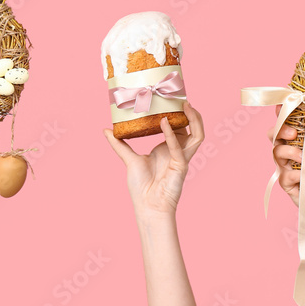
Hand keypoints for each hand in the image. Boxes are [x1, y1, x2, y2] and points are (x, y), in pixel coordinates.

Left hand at [104, 102, 204, 216]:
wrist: (146, 207)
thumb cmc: (141, 187)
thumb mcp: (129, 159)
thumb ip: (119, 144)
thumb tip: (106, 130)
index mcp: (170, 148)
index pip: (181, 127)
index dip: (180, 113)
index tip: (173, 98)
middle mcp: (179, 151)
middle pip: (195, 129)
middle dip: (193, 114)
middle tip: (182, 99)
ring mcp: (182, 159)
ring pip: (198, 136)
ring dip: (194, 120)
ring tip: (185, 105)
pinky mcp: (181, 166)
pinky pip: (179, 148)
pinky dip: (171, 135)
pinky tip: (164, 123)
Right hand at [268, 105, 304, 210]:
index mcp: (292, 140)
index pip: (283, 124)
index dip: (280, 114)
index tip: (280, 106)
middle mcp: (284, 151)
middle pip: (272, 135)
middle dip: (281, 130)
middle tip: (294, 133)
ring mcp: (282, 167)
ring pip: (277, 153)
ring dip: (292, 153)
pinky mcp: (285, 183)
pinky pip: (287, 175)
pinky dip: (301, 174)